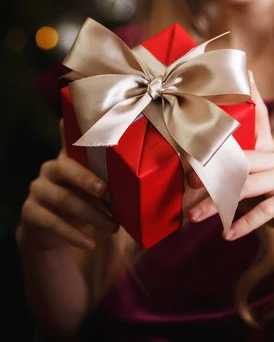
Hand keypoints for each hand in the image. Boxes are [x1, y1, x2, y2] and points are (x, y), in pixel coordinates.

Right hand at [19, 122, 117, 251]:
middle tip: (107, 192)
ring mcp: (37, 190)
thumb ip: (107, 176)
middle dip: (88, 180)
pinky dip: (74, 235)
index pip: (69, 138)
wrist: (47, 229)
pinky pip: (52, 223)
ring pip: (64, 200)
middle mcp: (49, 169)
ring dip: (91, 215)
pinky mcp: (30, 213)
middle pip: (66, 168)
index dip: (74, 129)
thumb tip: (144, 172)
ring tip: (113, 227)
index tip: (90, 127)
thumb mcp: (91, 187)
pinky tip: (90, 243)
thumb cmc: (80, 199)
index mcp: (66, 157)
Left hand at [188, 74, 273, 252]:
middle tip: (188, 182)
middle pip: (241, 158)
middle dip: (211, 171)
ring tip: (196, 217)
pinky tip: (228, 233)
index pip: (260, 114)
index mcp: (268, 148)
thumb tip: (190, 175)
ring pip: (248, 184)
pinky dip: (245, 223)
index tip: (246, 71)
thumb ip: (231, 176)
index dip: (253, 93)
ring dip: (218, 203)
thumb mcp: (251, 186)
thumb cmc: (273, 201)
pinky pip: (267, 209)